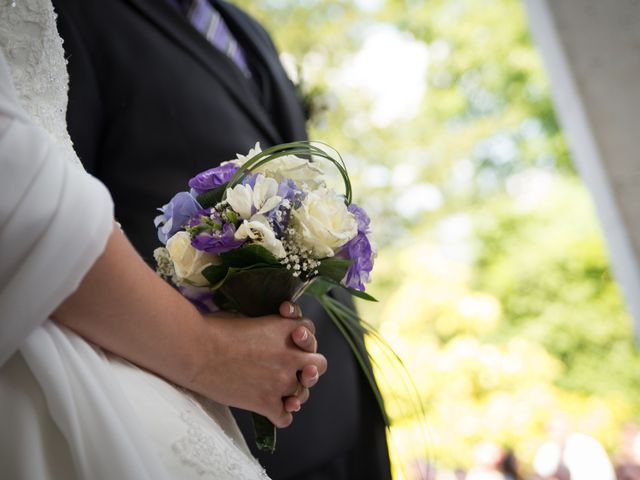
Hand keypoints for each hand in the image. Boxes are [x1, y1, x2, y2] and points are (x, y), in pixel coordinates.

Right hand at [187, 305, 326, 427]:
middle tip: (294, 369)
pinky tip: (270, 408)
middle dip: (309, 367)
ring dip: (293, 393)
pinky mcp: (266, 404)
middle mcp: (291, 357)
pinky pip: (285, 418)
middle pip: (320, 365)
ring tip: (278, 391)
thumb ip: (271, 327)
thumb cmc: (216, 329)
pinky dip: (280, 415)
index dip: (301, 337)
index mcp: (287, 330)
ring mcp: (280, 382)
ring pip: (303, 394)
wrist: (196, 351)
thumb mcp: (251, 317)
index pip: (310, 332)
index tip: (290, 340)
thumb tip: (272, 335)